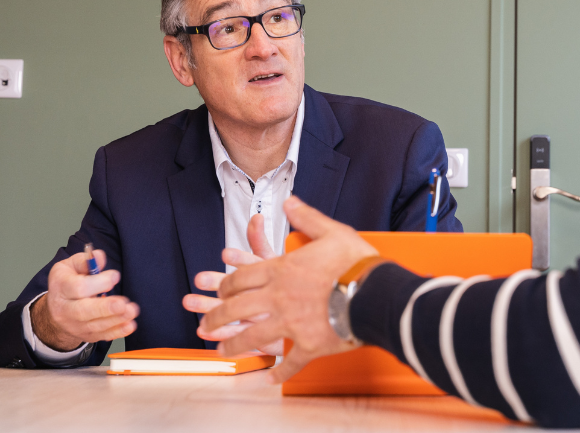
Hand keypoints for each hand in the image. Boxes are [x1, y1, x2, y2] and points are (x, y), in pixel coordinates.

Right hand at [31, 248, 138, 351]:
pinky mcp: (85, 334)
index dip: (98, 283)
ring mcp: (74, 324)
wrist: (57, 308)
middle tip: (123, 303)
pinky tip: (129, 325)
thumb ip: (85, 260)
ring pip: (94, 325)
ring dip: (115, 320)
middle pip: (83, 311)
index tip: (115, 276)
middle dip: (105, 308)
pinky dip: (116, 332)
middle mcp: (64, 309)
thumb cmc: (68, 281)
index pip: (78, 288)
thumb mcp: (70, 265)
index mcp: (61, 287)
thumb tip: (99, 257)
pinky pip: (101, 336)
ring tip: (131, 311)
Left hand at [200, 196, 378, 382]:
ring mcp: (291, 323)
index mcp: (282, 271)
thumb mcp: (331, 231)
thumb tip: (289, 201)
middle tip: (205, 323)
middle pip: (237, 308)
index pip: (242, 278)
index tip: (218, 290)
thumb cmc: (354, 262)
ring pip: (252, 336)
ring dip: (234, 346)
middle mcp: (279, 297)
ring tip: (222, 353)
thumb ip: (307, 218)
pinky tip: (270, 378)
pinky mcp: (308, 345)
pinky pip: (289, 362)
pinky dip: (279, 372)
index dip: (225, 285)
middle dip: (216, 316)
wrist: (374, 293)